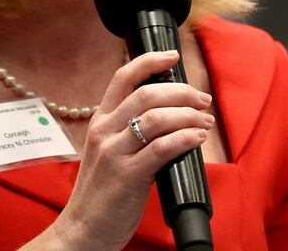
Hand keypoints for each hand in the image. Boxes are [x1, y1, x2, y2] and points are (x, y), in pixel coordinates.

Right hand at [30, 50, 213, 250]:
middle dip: (182, 92)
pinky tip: (197, 137)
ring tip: (205, 121)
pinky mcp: (127, 176)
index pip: (123, 78)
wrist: (82, 230)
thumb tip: (170, 113)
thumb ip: (129, 130)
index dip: (149, 61)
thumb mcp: (108, 152)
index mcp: (99, 121)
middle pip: (147, 94)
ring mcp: (114, 153)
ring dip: (188, 114)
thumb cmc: (101, 193)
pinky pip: (162, 148)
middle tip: (202, 100)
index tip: (173, 56)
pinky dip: (185, 138)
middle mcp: (104, 132)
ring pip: (156, 118)